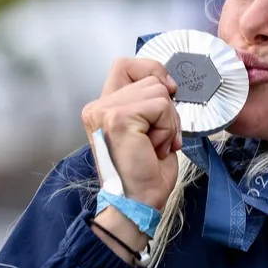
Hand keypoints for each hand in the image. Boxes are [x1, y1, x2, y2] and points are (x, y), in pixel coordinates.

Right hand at [81, 57, 180, 212]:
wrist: (137, 203)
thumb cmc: (146, 174)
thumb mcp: (150, 129)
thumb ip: (150, 103)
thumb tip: (169, 84)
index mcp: (103, 107)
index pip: (127, 64)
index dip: (152, 71)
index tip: (168, 94)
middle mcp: (98, 106)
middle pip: (149, 78)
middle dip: (167, 109)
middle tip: (159, 138)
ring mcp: (105, 111)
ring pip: (158, 91)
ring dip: (168, 121)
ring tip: (154, 145)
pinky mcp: (118, 118)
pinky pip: (160, 106)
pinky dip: (167, 128)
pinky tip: (154, 148)